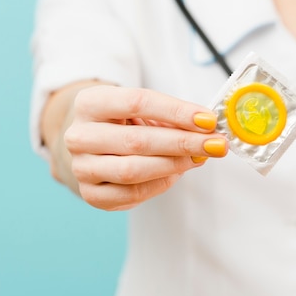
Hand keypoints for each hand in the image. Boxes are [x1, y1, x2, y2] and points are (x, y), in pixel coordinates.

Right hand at [62, 85, 227, 210]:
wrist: (94, 144)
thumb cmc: (125, 122)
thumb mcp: (144, 109)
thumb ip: (173, 116)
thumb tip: (209, 128)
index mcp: (90, 103)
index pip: (137, 101)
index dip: (177, 112)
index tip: (208, 120)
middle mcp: (79, 135)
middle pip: (137, 140)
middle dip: (183, 142)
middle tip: (216, 144)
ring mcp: (82, 167)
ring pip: (134, 170)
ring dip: (175, 165)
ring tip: (200, 157)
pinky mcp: (91, 194)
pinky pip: (133, 193)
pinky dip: (161, 183)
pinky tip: (177, 173)